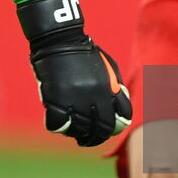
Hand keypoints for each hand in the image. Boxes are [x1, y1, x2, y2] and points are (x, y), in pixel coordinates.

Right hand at [16, 0, 131, 146]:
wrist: (59, 38)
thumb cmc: (84, 52)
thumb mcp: (107, 66)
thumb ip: (115, 88)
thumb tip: (118, 110)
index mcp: (110, 88)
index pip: (122, 118)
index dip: (116, 128)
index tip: (109, 130)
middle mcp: (95, 96)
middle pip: (100, 129)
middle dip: (95, 138)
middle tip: (88, 139)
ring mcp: (76, 98)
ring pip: (79, 129)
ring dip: (76, 133)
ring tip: (73, 132)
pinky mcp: (56, 98)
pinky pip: (58, 124)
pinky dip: (58, 126)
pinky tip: (59, 122)